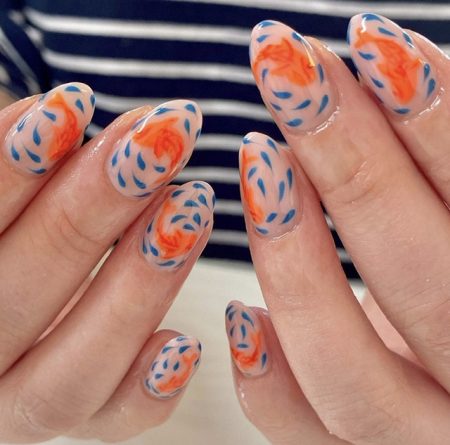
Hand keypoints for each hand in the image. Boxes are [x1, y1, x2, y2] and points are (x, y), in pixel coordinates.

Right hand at [0, 85, 212, 441]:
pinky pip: (114, 420)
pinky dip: (149, 389)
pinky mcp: (85, 416)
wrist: (27, 283)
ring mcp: (27, 402)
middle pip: (21, 297)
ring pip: (73, 370)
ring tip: (193, 207)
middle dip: (92, 210)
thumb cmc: (22, 225)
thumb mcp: (17, 188)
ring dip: (138, 285)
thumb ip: (28, 160)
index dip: (11, 169)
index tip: (76, 103)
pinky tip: (187, 342)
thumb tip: (79, 117)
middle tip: (159, 143)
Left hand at [227, 14, 449, 444]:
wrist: (448, 367)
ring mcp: (413, 432)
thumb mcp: (448, 216)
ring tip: (257, 158)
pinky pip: (297, 426)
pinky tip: (239, 312)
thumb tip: (394, 65)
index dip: (435, 119)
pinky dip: (264, 375)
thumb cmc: (448, 269)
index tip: (368, 42)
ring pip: (343, 368)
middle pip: (417, 275)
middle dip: (350, 161)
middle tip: (290, 75)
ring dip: (291, 257)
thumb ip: (434, 169)